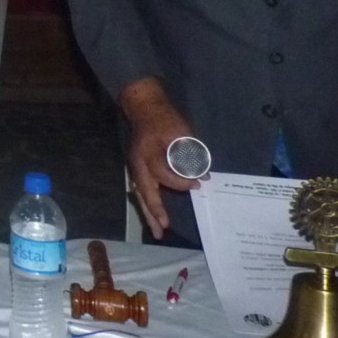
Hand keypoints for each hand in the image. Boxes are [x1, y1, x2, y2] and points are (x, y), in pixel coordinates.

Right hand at [119, 78, 197, 240]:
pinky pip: (141, 190)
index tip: (198, 184)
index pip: (162, 173)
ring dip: (148, 213)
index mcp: (148, 152)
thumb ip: (190, 154)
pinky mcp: (138, 168)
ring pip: (140, 194)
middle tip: (162, 230)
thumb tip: (201, 175)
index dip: (181, 181)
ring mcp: (135, 166)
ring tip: (156, 231)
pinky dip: (147, 204)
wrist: (144, 106)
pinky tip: (153, 215)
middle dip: (153, 211)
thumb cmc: (164, 118)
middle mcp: (138, 162)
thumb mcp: (181, 131)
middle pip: (144, 191)